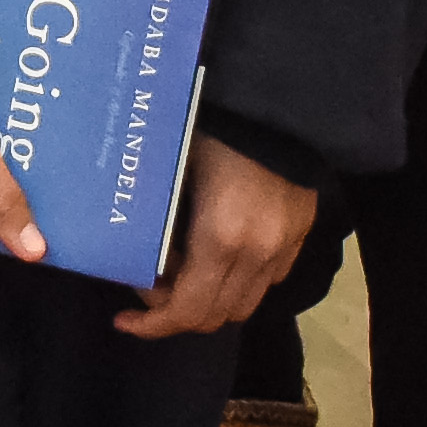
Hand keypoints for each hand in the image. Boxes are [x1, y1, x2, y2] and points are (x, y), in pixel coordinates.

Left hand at [120, 134, 317, 340]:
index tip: (124, 319)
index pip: (188, 311)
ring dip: (211, 299)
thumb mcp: (173, 173)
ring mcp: (284, 247)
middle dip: (177, 312)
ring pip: (244, 304)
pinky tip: (220, 252)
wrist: (279, 100)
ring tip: (186, 269)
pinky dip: (239, 279)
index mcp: (220, 238)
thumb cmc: (213, 128)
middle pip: (216, 317)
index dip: (153, 325)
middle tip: (151, 284)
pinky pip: (268, 278)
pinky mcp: (302, 235)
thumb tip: (139, 255)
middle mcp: (257, 254)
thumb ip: (160, 223)